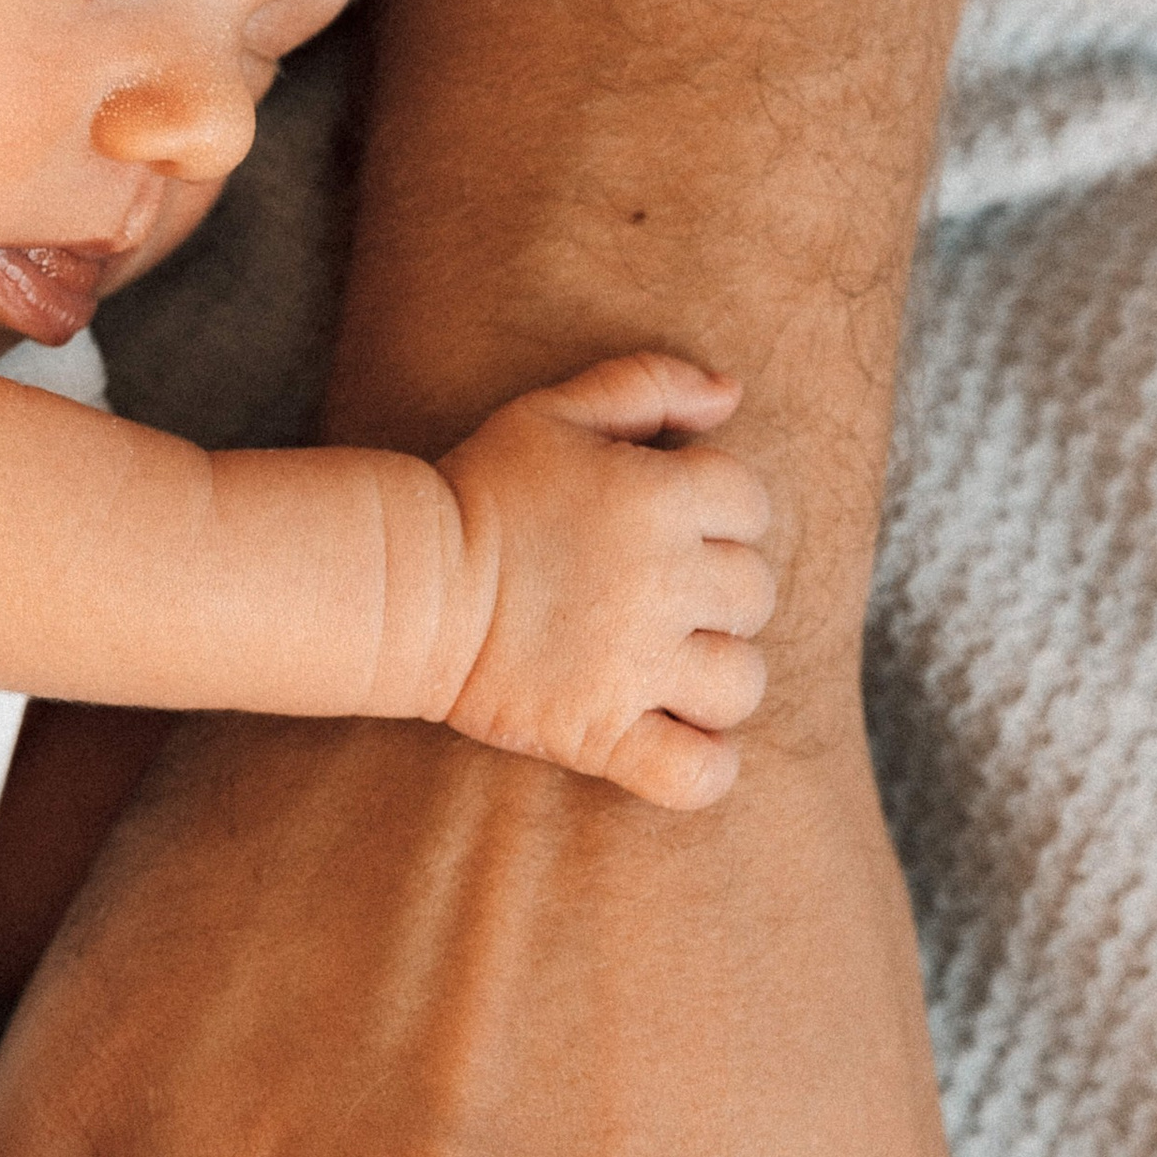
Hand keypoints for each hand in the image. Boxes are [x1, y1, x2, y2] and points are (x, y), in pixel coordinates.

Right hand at [430, 354, 773, 803]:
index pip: (750, 505)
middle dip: (718, 595)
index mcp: (658, 496)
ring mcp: (635, 664)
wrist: (402, 586)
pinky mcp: (601, 734)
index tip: (670, 530)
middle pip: (754, 593)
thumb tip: (729, 393)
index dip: (720, 515)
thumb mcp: (556, 412)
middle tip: (659, 598)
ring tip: (669, 669)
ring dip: (717, 677)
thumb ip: (649, 383)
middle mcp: (662, 580)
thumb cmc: (480, 493)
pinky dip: (705, 768)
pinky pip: (698, 773)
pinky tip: (678, 740)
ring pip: (743, 682)